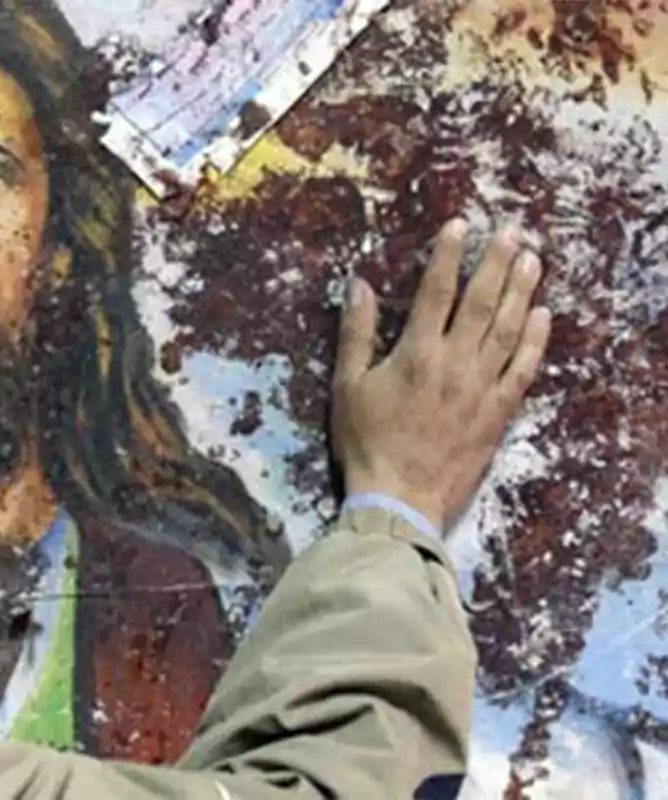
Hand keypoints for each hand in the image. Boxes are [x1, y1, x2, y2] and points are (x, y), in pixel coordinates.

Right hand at [331, 220, 551, 533]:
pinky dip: (534, 340)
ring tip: (533, 260)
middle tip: (513, 233)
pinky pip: (523, 369)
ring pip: (508, 329)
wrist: (399, 497)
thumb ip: (356, 334)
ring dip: (522, 291)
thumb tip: (359, 286)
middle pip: (482, 302)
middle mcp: (455, 362)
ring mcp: (481, 387)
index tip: (460, 225)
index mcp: (416, 353)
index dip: (448, 256)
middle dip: (497, 263)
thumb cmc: (365, 441)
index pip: (436, 292)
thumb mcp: (347, 386)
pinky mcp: (498, 411)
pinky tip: (543, 316)